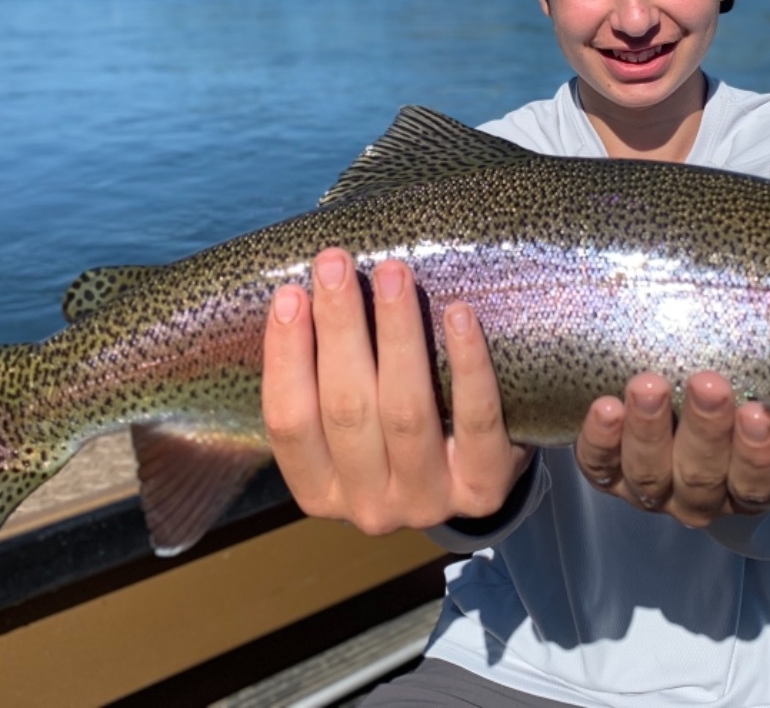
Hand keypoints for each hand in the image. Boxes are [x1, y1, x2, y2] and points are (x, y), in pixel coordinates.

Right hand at [261, 248, 532, 534]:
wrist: (480, 475)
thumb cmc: (400, 430)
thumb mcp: (352, 421)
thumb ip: (326, 376)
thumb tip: (302, 289)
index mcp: (319, 490)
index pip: (289, 423)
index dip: (285, 356)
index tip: (289, 293)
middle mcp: (368, 505)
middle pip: (347, 409)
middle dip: (340, 328)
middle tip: (336, 263)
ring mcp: (428, 501)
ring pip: (406, 411)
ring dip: (397, 334)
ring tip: (393, 274)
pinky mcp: (484, 488)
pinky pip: (475, 419)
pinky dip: (467, 364)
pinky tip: (458, 314)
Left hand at [574, 372, 769, 527]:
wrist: (695, 405)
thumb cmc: (761, 404)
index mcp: (756, 487)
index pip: (762, 484)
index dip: (759, 455)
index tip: (761, 414)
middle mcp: (703, 497)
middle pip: (704, 477)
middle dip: (706, 431)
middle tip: (708, 382)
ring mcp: (653, 488)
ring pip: (649, 476)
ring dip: (648, 431)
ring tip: (648, 385)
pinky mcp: (608, 471)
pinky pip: (598, 467)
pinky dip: (597, 440)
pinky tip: (603, 406)